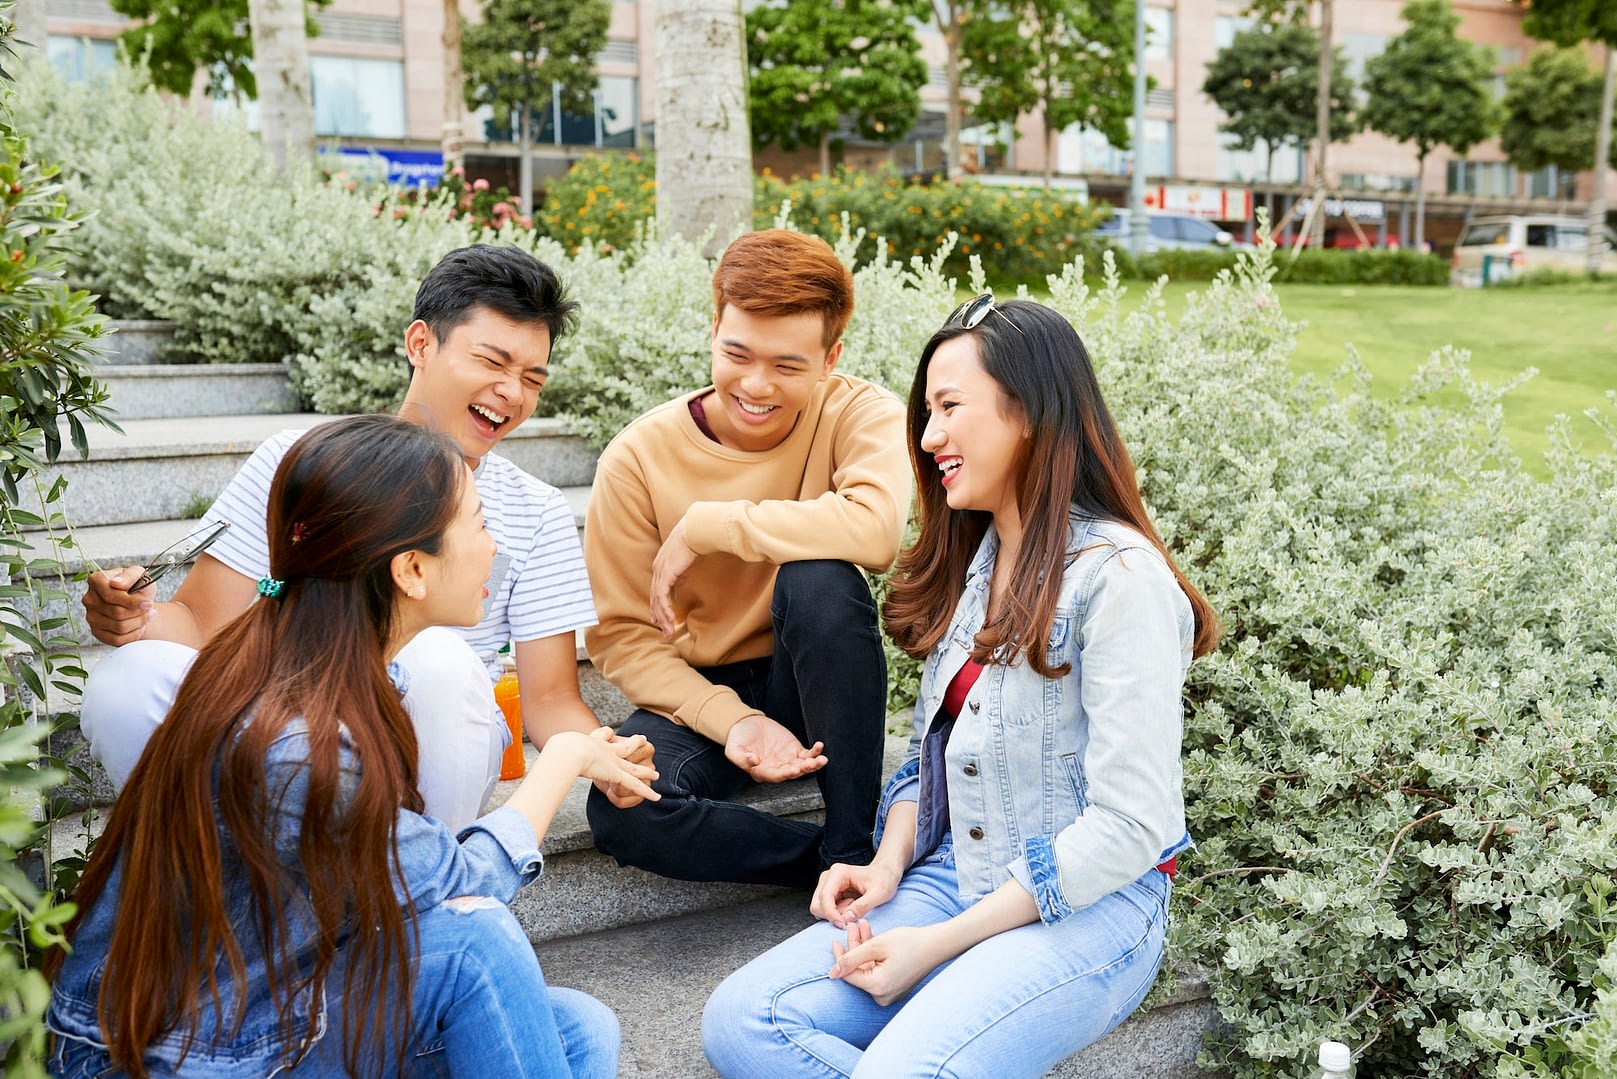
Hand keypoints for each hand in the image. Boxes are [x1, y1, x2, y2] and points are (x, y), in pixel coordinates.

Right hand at [83, 566, 153, 645]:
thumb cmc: (137, 586)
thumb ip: (129, 576)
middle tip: (150, 609)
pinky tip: (140, 626)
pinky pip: (117, 639)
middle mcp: (89, 599)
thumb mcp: (139, 575)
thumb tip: (116, 583)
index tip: (148, 603)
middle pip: (117, 613)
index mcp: (96, 580)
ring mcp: (91, 617)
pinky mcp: (97, 632)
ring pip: (119, 627)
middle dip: (138, 612)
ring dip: (139, 623)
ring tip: (147, 615)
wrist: (137, 602)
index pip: (110, 595)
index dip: (132, 602)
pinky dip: (134, 634)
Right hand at [564, 727, 660, 804]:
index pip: (604, 734)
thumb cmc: (561, 750)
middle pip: (624, 747)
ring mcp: (613, 762)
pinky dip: (646, 792)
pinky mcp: (616, 774)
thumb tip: (549, 760)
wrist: (569, 750)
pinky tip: (657, 797)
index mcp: (592, 742)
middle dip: (633, 744)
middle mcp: (606, 750)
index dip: (606, 734)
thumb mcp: (558, 748)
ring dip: (645, 772)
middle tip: (643, 739)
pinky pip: (635, 785)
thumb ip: (556, 756)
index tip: (609, 732)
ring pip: (634, 768)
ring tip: (656, 774)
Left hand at [649, 518, 697, 636]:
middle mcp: (657, 569)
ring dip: (664, 617)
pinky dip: (665, 609)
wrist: (695, 531)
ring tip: (669, 631)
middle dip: (660, 615)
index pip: (657, 589)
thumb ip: (681, 572)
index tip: (661, 618)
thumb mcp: (686, 562)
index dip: (658, 605)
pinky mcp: (665, 575)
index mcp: (661, 565)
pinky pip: (662, 597)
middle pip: (655, 597)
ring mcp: (660, 572)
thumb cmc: (694, 542)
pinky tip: (670, 619)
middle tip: (665, 630)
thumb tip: (679, 582)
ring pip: (657, 600)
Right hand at [724, 714, 825, 782]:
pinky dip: (814, 752)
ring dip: (813, 764)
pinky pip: (807, 754)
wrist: (746, 724)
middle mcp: (776, 769)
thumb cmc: (738, 738)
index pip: (776, 776)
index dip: (786, 774)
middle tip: (812, 764)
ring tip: (822, 759)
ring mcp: (787, 760)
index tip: (794, 769)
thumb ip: (741, 758)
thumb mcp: (733, 749)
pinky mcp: (794, 750)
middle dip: (803, 769)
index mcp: (761, 772)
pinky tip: (819, 746)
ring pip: (803, 765)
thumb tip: (754, 762)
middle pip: (792, 773)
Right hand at [810, 860, 902, 927]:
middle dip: (833, 915)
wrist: (885, 874)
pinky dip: (836, 914)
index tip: (844, 925)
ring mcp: (827, 885)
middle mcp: (828, 877)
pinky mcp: (829, 893)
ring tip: (854, 908)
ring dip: (835, 915)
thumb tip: (846, 918)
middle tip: (853, 913)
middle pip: (818, 904)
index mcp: (838, 873)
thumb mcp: (880, 893)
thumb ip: (863, 905)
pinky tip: (850, 908)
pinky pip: (825, 910)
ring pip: (819, 908)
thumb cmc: (884, 880)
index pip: (825, 897)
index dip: (831, 914)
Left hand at [828, 921, 945, 1006]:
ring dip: (864, 946)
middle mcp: (883, 995)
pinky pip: (877, 969)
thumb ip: (852, 958)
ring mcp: (889, 992)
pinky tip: (871, 935)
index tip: (835, 942)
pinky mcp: (894, 986)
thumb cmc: (910, 943)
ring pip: (868, 967)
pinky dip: (873, 954)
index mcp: (877, 988)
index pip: (849, 975)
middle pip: (859, 970)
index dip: (840, 957)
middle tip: (852, 926)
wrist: (937, 945)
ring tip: (862, 926)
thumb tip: (832, 973)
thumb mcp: (876, 946)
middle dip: (855, 946)